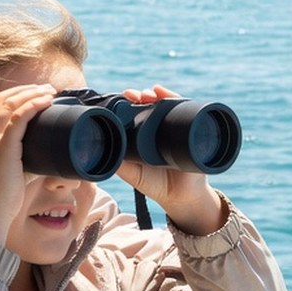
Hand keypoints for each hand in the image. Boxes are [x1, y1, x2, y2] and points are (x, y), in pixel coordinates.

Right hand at [0, 83, 56, 242]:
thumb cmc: (1, 197)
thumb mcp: (12, 171)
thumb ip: (27, 160)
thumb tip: (50, 156)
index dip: (15, 93)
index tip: (35, 93)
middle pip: (3, 98)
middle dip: (26, 89)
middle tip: (47, 89)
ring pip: (11, 104)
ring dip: (32, 93)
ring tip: (50, 92)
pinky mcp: (2, 148)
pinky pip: (18, 118)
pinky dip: (33, 106)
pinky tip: (46, 101)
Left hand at [114, 85, 226, 234]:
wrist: (182, 197)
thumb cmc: (155, 184)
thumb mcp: (134, 175)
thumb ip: (119, 164)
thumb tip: (102, 151)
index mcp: (142, 135)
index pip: (133, 112)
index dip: (126, 103)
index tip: (121, 98)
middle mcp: (157, 127)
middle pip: (148, 104)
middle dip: (139, 95)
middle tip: (131, 95)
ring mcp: (173, 126)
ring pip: (164, 103)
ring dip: (155, 94)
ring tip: (148, 94)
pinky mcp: (189, 129)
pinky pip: (183, 110)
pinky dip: (175, 98)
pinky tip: (165, 94)